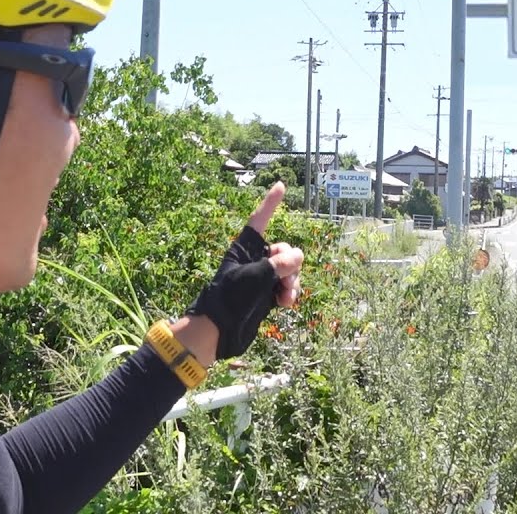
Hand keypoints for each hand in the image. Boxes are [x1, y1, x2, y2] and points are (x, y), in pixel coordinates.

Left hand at [184, 182, 304, 360]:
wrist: (219, 330)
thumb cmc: (229, 298)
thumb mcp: (255, 277)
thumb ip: (279, 265)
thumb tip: (297, 259)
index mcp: (244, 248)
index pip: (260, 220)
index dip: (270, 203)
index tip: (280, 186)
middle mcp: (255, 260)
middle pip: (284, 249)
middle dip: (290, 263)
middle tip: (282, 278)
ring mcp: (262, 277)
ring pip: (289, 270)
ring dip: (292, 281)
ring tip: (285, 295)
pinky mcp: (268, 294)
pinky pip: (287, 286)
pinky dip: (290, 293)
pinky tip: (286, 303)